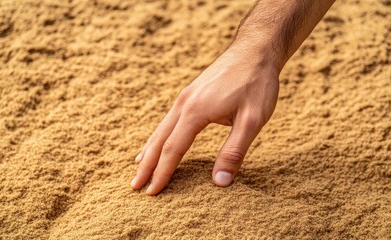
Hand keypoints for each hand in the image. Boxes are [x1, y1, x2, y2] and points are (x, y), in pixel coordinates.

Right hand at [131, 42, 278, 194]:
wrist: (255, 50)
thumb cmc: (256, 84)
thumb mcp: (253, 120)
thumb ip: (234, 151)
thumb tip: (219, 183)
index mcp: (196, 111)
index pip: (173, 149)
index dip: (162, 173)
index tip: (151, 192)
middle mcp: (184, 103)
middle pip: (159, 140)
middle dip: (146, 165)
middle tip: (134, 186)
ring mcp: (185, 97)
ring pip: (160, 128)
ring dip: (149, 150)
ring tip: (138, 167)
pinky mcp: (191, 93)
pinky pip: (168, 119)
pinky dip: (158, 135)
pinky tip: (157, 140)